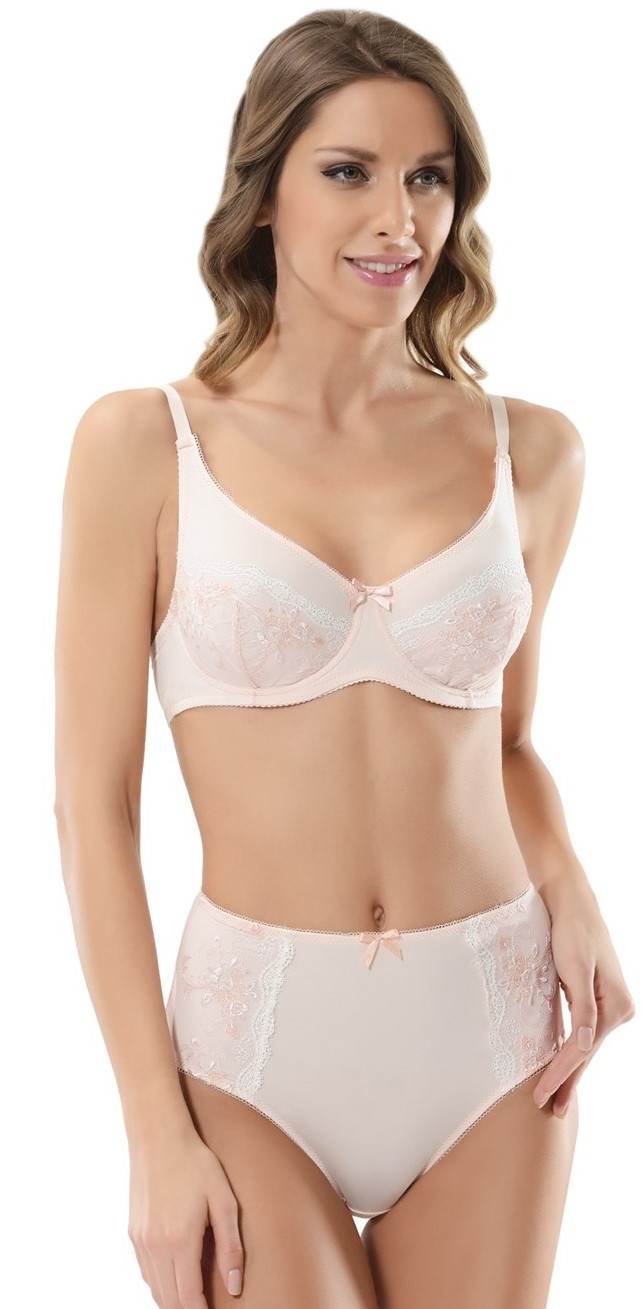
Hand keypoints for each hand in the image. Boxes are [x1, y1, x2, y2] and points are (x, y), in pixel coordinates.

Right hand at [128, 1122, 244, 1303]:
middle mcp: (155, 1247)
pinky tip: (176, 1275)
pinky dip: (159, 1283)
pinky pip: (145, 1272)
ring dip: (172, 1299)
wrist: (159, 1138)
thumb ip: (230, 1247)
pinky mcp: (133, 1233)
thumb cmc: (196, 1164)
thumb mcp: (224, 1201)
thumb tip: (234, 1285)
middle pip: (168, 1300)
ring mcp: (140, 1241)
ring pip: (154, 1289)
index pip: (187, 1299)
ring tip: (193, 1296)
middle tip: (205, 1305)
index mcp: (179, 1240)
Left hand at [532, 877, 635, 1115]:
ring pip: (585, 1045)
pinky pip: (582, 1032)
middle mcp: (619, 1008)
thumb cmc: (570, 929)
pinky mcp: (596, 998)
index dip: (561, 1075)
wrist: (569, 900)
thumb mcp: (574, 967)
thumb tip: (585, 1046)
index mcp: (617, 1004)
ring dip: (570, 1070)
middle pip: (587, 1052)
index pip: (583, 1050)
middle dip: (568, 1081)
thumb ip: (581, 1008)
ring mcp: (610, 1004)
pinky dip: (571, 1050)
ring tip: (555, 1098)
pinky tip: (561, 1064)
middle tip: (549, 1111)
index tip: (540, 1095)